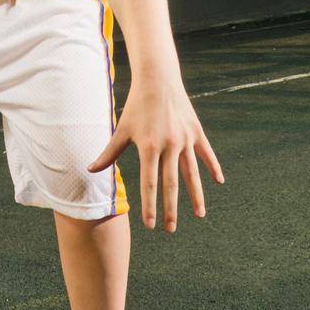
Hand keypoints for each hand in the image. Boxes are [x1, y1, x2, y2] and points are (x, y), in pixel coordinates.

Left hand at [88, 78, 223, 231]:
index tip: (150, 225)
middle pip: (171, 184)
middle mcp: (169, 145)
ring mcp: (185, 139)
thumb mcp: (122, 129)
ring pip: (192, 173)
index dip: (149, 205)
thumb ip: (109, 152)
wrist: (158, 79)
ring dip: (196, 195)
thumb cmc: (136, 106)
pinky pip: (206, 154)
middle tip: (170, 230)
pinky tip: (218, 182)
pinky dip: (213, 167)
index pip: (149, 183)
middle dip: (171, 209)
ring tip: (199, 215)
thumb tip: (90, 170)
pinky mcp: (196, 131)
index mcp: (149, 146)